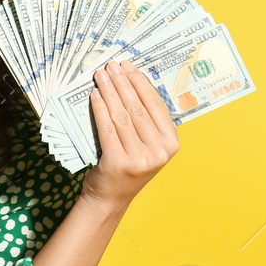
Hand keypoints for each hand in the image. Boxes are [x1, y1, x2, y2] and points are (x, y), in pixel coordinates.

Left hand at [82, 58, 179, 206]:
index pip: (155, 106)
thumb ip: (145, 123)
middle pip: (137, 108)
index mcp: (170, 144)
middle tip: (111, 66)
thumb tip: (131, 84)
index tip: (128, 67)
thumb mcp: (146, 146)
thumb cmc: (127, 167)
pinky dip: (100, 109)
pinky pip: (107, 128)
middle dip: (122, 83)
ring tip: (101, 76)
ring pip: (122, 115)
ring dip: (110, 91)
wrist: (110, 198)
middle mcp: (159, 151)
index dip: (140, 83)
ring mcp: (140, 158)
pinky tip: (95, 95)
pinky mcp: (118, 162)